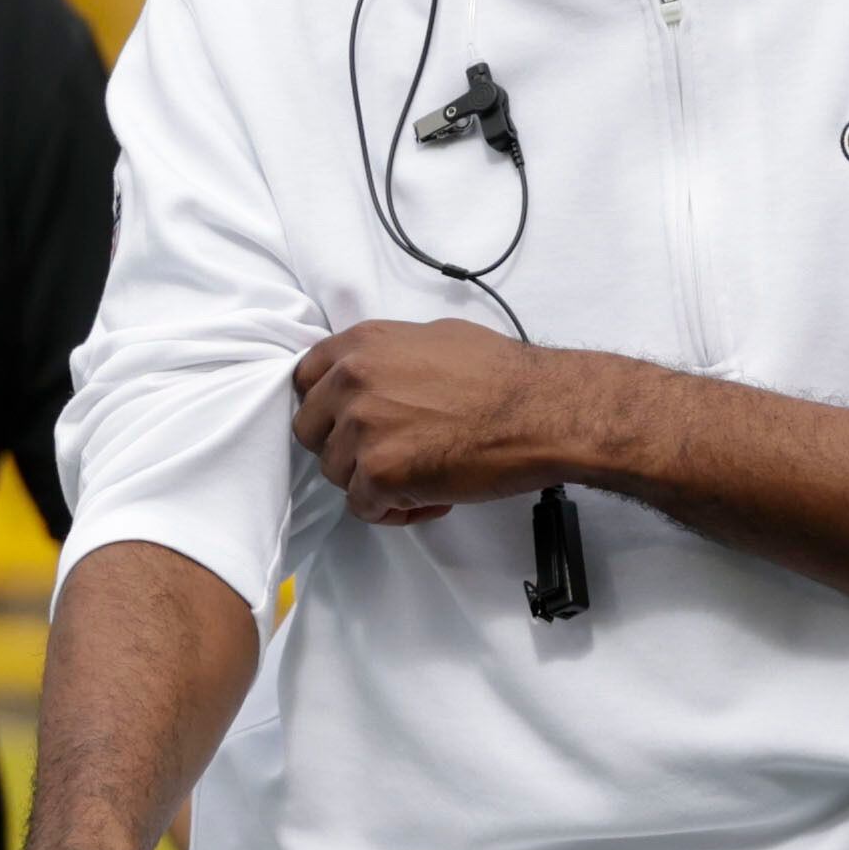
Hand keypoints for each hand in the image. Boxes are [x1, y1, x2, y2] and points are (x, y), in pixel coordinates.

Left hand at [290, 318, 595, 523]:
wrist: (543, 411)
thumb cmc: (503, 376)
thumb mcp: (434, 338)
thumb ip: (388, 355)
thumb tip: (377, 372)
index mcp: (360, 345)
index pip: (305, 379)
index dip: (325, 407)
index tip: (346, 422)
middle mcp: (350, 382)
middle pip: (310, 430)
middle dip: (344, 447)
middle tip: (388, 454)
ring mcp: (360, 429)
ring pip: (337, 472)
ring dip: (372, 482)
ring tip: (421, 478)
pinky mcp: (379, 473)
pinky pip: (363, 506)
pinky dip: (392, 511)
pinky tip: (429, 499)